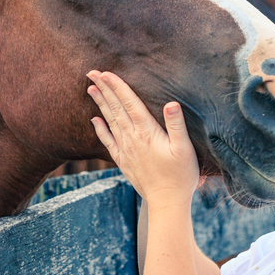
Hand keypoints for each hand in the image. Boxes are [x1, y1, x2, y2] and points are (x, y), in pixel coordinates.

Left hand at [87, 71, 198, 210]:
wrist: (167, 202)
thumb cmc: (181, 175)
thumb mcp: (185, 149)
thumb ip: (177, 125)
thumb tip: (171, 103)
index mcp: (147, 132)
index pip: (129, 103)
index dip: (117, 86)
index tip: (105, 72)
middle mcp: (132, 138)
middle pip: (116, 108)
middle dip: (104, 89)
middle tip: (91, 72)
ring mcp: (125, 150)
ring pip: (110, 121)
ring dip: (100, 103)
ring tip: (90, 88)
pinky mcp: (123, 161)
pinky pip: (108, 141)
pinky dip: (100, 129)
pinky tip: (94, 119)